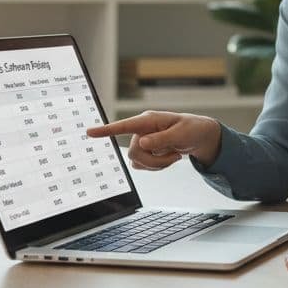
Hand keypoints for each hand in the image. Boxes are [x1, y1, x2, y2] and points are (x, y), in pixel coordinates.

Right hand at [87, 110, 221, 170]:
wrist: (198, 137)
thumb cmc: (191, 129)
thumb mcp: (181, 134)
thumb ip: (162, 139)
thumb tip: (141, 144)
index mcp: (149, 120)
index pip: (124, 126)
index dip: (106, 130)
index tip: (90, 132)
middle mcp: (142, 130)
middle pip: (134, 153)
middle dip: (154, 161)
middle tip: (175, 156)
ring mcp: (142, 141)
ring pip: (137, 162)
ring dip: (157, 164)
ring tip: (174, 155)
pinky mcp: (145, 152)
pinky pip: (142, 166)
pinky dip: (157, 167)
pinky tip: (168, 159)